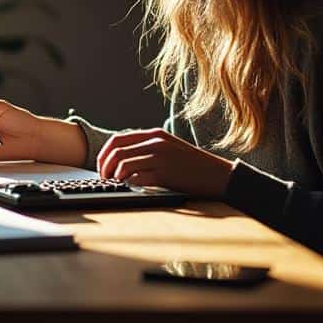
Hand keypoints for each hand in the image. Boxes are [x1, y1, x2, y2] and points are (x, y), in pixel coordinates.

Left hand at [96, 128, 233, 197]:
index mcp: (155, 134)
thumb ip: (148, 147)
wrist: (219, 175)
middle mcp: (155, 143)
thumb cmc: (193, 165)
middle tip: (105, 179)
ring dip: (115, 176)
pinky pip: (137, 177)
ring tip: (116, 184)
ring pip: (123, 164)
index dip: (104, 154)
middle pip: (116, 151)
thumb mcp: (170, 147)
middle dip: (105, 166)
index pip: (117, 140)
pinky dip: (128, 183)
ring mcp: (160, 157)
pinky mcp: (165, 174)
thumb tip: (122, 157)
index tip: (103, 168)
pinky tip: (129, 188)